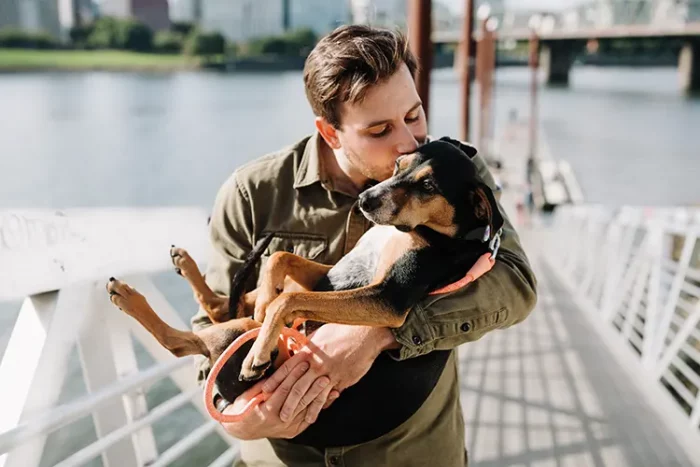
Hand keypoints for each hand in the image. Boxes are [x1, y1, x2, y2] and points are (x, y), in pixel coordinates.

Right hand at [220, 360, 332, 439]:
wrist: (243, 429)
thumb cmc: (244, 407)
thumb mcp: (248, 394)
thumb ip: (264, 385)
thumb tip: (279, 370)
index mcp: (266, 410)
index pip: (284, 389)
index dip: (294, 375)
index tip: (303, 362)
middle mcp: (279, 420)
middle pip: (299, 399)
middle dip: (311, 384)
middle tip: (322, 372)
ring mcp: (287, 428)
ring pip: (306, 409)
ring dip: (319, 395)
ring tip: (329, 382)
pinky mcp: (293, 431)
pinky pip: (309, 417)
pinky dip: (320, 406)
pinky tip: (331, 396)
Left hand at [261, 324, 398, 423]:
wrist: (365, 333)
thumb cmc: (342, 330)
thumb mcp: (320, 335)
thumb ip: (308, 347)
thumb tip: (297, 352)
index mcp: (309, 351)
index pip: (287, 368)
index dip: (274, 381)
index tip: (263, 391)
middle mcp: (316, 363)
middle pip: (296, 385)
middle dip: (285, 401)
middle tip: (275, 413)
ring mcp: (329, 373)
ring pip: (311, 394)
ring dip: (300, 409)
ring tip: (290, 420)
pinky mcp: (342, 380)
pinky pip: (327, 396)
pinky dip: (319, 407)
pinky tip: (313, 416)